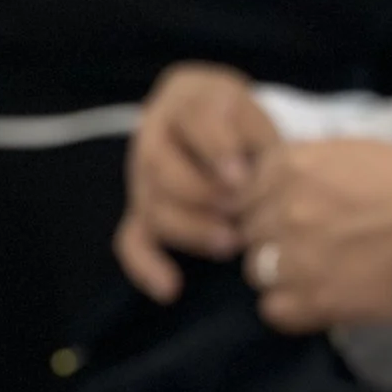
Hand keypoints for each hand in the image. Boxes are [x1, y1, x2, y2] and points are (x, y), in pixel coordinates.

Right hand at [115, 63, 281, 301]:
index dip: (216, 150)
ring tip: (230, 243)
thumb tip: (256, 184)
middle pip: (162, 168)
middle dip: (203, 194)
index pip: (192, 120)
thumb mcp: (258, 116)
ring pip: (152, 208)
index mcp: (185, 102)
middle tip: (240, 212)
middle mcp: (154, 138)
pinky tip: (171, 289)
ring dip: (190, 230)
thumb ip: (259, 141)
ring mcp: (143, 179)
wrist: (215, 122)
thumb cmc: (243, 125)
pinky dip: (146, 268)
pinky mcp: (141, 215)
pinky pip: (132, 242)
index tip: (242, 177)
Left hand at [239, 140, 391, 333]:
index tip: (288, 213)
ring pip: (255, 271)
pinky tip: (318, 298)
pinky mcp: (312, 300)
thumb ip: (304, 165)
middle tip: (309, 244)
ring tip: (316, 272)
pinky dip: (291, 308)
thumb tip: (271, 182)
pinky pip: (272, 310)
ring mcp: (295, 256)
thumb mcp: (353, 152)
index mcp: (292, 164)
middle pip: (247, 231)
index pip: (244, 189)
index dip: (264, 204)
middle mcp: (284, 207)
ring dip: (279, 274)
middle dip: (270, 238)